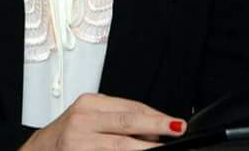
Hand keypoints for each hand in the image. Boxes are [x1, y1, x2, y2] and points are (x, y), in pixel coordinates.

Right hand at [19, 92, 186, 149]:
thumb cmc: (70, 133)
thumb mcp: (90, 116)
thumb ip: (117, 118)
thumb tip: (154, 128)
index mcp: (90, 103)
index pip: (130, 107)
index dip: (155, 116)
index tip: (175, 122)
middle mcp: (83, 119)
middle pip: (128, 122)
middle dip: (156, 127)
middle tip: (178, 129)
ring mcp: (80, 141)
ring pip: (121, 146)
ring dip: (144, 148)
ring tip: (163, 149)